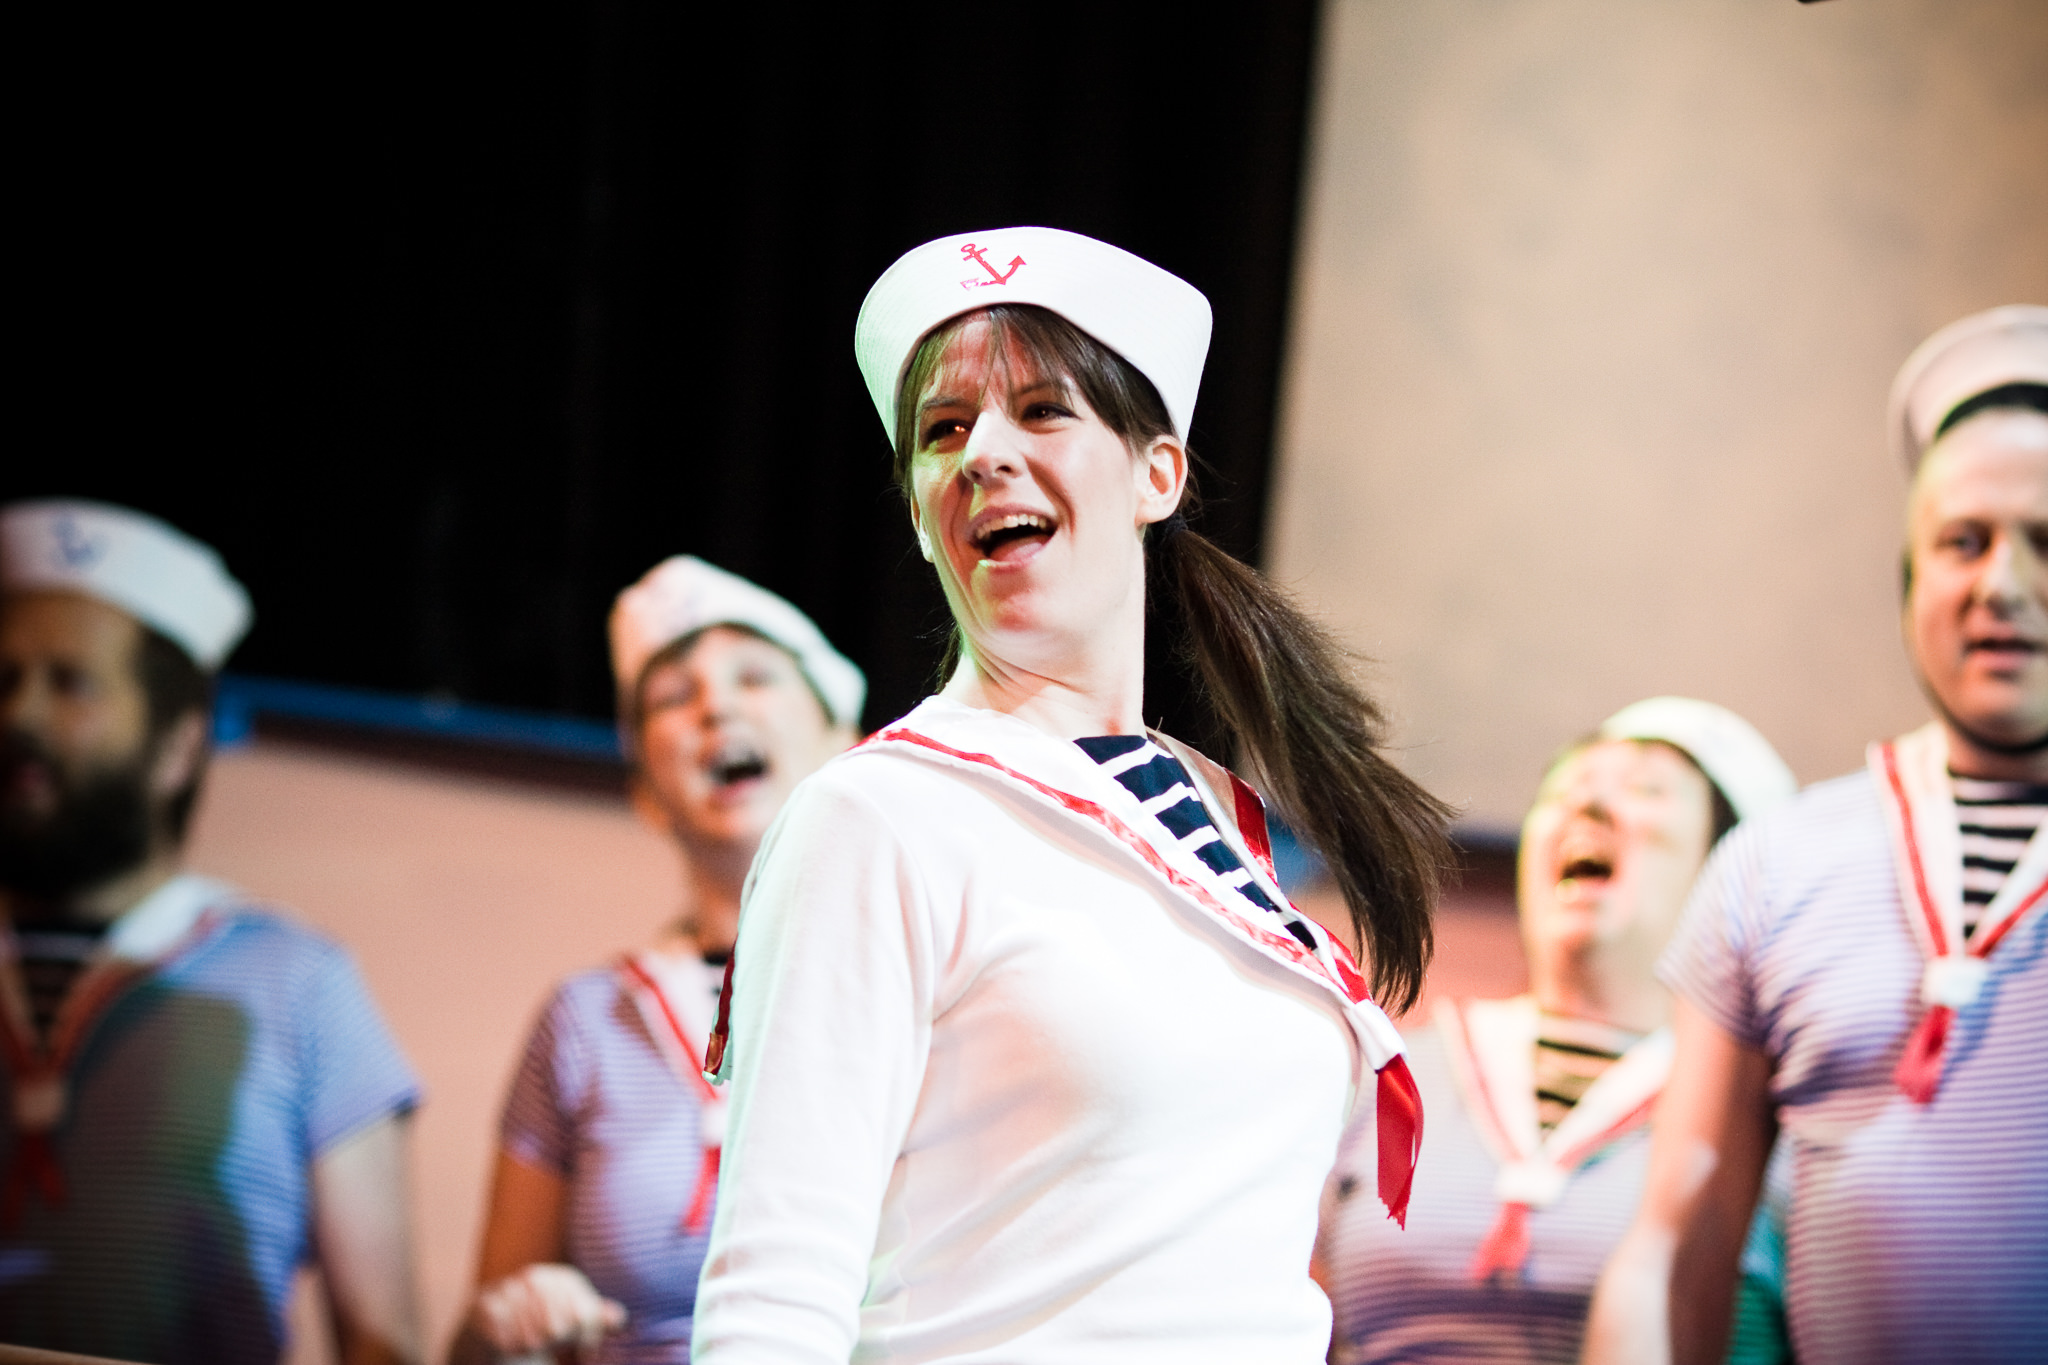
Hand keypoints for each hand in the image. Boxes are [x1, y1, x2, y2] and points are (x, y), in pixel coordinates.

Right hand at [471, 1263, 625, 1359]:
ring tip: (531, 1346)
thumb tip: (618, 1318)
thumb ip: (593, 1318)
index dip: (589, 1339)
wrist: (488, 1329)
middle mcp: (535, 1277)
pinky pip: (506, 1342)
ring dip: (533, 1349)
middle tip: (556, 1350)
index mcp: (563, 1279)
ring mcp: (507, 1290)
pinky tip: (512, 1348)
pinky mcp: (483, 1307)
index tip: (585, 1352)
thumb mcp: (571, 1322)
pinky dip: (512, 1350)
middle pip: (559, 1328)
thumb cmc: (539, 1327)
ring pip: (532, 1338)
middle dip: (560, 1346)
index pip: (586, 1316)